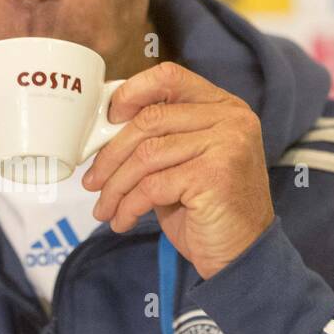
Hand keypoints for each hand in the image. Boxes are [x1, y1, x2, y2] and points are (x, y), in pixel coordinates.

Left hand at [81, 60, 275, 280]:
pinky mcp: (215, 175)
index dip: (132, 92)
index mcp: (224, 107)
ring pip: (146, 154)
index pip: (170, 77)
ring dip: (116, 186)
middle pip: (150, 119)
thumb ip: (158, 138)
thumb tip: (103, 130)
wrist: (240, 256)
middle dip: (111, 154)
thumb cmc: (206, 210)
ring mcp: (226, 145)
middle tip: (92, 181)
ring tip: (105, 208)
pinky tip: (123, 220)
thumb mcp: (183, 164)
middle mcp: (230, 119)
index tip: (108, 119)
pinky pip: (152, 185)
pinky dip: (129, 206)